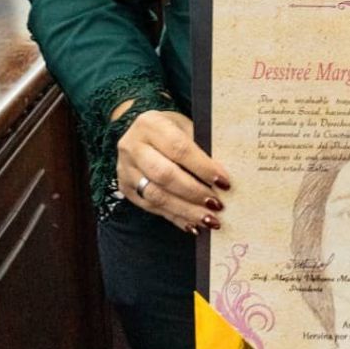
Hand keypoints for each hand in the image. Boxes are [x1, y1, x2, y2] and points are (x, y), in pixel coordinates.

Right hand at [115, 110, 230, 233]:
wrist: (140, 132)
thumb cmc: (171, 129)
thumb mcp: (185, 126)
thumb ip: (200, 147)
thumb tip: (222, 177)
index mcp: (150, 124)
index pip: (178, 148)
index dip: (202, 167)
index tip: (223, 182)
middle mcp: (132, 147)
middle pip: (164, 175)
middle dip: (194, 192)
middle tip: (217, 204)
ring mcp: (126, 170)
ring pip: (156, 196)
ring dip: (186, 210)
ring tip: (209, 219)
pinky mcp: (126, 189)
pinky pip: (151, 208)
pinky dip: (175, 217)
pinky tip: (193, 224)